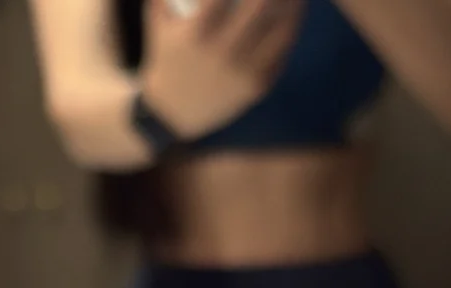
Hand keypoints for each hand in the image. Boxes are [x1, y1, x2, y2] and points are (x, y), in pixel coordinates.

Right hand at [141, 0, 303, 139]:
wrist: (173, 113)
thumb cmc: (167, 58)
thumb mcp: (158, 20)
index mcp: (196, 33)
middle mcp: (222, 53)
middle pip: (260, 4)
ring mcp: (242, 72)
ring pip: (281, 28)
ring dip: (293, 2)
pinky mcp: (257, 87)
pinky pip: (282, 50)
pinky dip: (290, 27)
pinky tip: (293, 11)